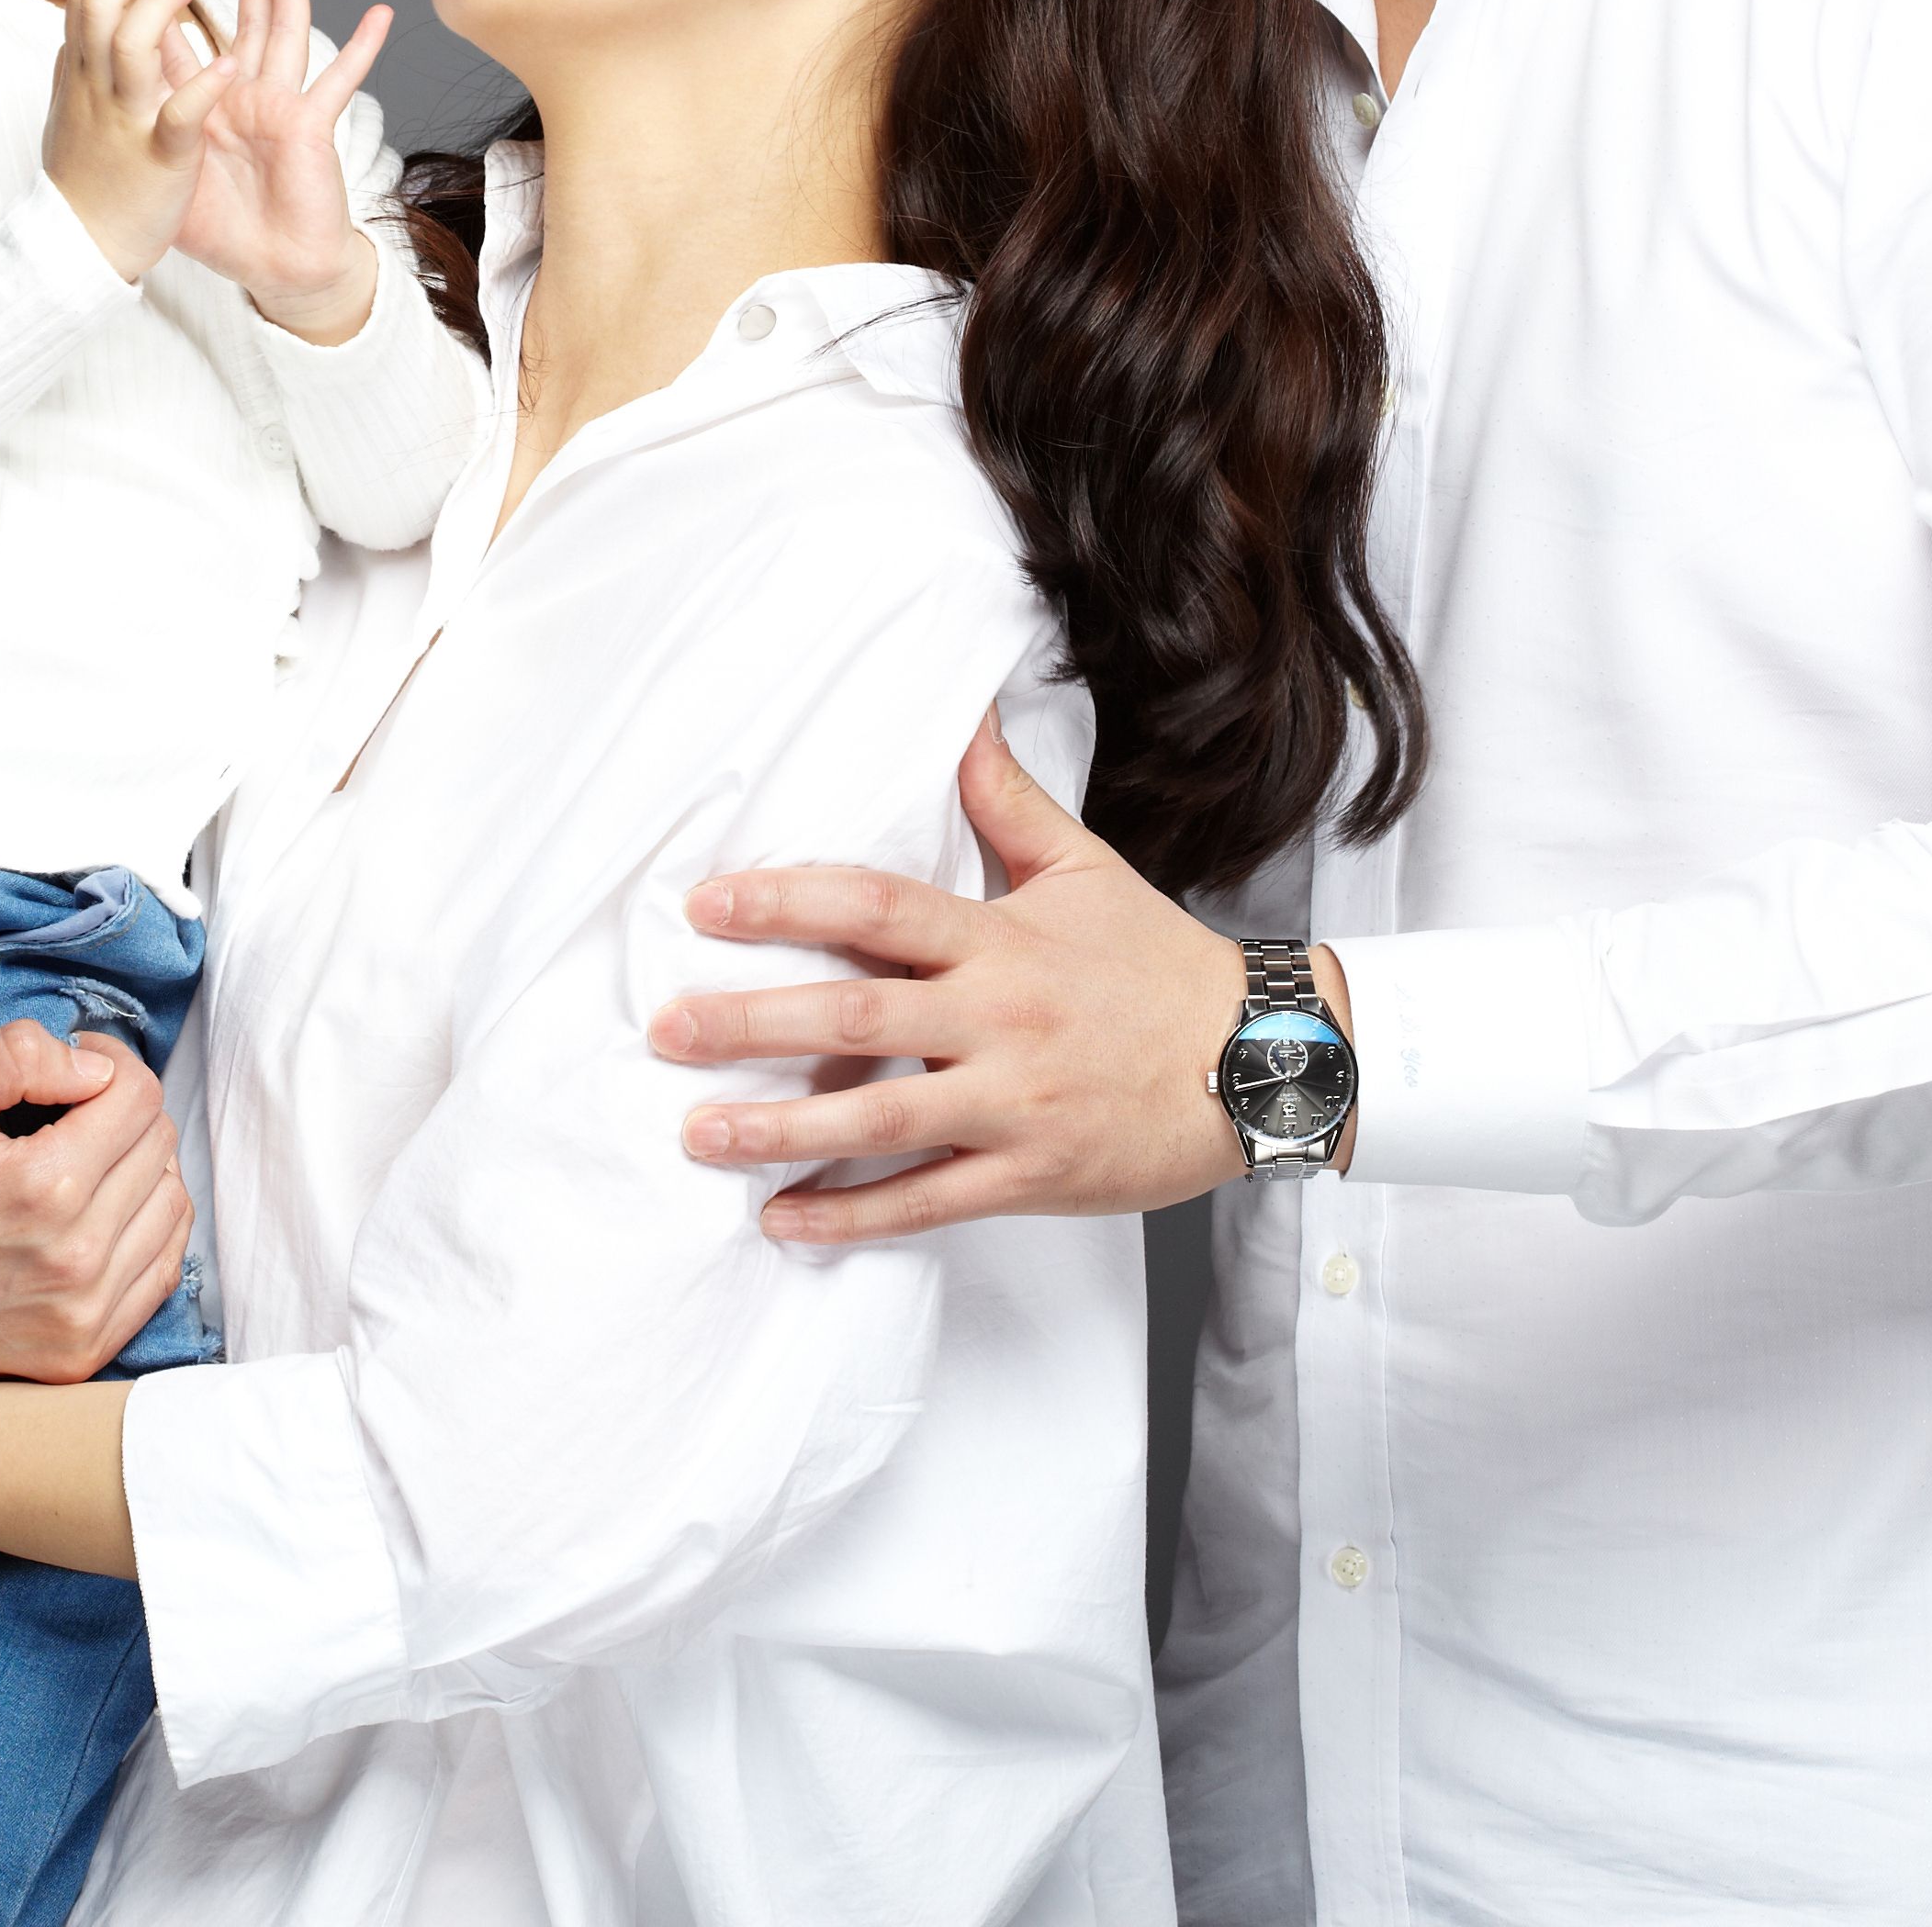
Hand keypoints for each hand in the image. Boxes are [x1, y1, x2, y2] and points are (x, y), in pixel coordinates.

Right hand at [0, 1021, 191, 1379]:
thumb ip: (17, 1056)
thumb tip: (93, 1064)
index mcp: (44, 1190)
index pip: (138, 1097)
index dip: (109, 1063)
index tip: (74, 1065)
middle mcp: (76, 1261)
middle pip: (158, 1147)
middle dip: (120, 1111)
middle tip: (68, 1108)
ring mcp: (83, 1317)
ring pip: (171, 1205)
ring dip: (138, 1169)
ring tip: (81, 1159)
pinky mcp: (81, 1354)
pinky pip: (161, 1272)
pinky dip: (145, 1230)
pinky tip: (100, 1211)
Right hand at [42, 0, 242, 281]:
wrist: (77, 248)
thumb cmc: (81, 181)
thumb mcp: (69, 115)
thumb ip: (76, 73)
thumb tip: (75, 39)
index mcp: (79, 75)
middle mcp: (95, 90)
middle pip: (99, 7)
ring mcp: (126, 121)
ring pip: (131, 48)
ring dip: (160, 8)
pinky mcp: (161, 157)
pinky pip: (179, 116)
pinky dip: (203, 88)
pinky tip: (230, 68)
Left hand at [171, 0, 395, 341]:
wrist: (274, 269)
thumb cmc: (225, 234)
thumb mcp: (171, 182)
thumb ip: (144, 144)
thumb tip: (96, 122)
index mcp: (204, 111)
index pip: (181, 50)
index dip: (168, 12)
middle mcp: (243, 101)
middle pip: (244, 29)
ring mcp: (279, 109)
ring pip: (285, 37)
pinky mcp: (309, 126)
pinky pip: (338, 81)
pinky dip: (360, 48)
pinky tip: (378, 14)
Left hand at [648, 715, 1342, 1241]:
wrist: (1264, 1061)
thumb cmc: (1161, 965)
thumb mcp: (1085, 869)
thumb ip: (1006, 800)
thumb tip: (962, 713)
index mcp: (1001, 938)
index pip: (876, 906)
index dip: (786, 901)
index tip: (707, 906)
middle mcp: (999, 1018)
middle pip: (856, 1013)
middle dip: (752, 1021)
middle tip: (667, 1029)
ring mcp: (1014, 1103)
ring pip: (879, 1118)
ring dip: (780, 1128)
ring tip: (698, 1133)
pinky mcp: (1032, 1176)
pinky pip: (927, 1201)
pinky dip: (851, 1213)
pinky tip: (783, 1216)